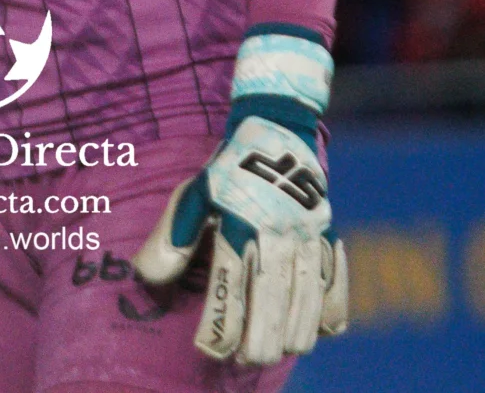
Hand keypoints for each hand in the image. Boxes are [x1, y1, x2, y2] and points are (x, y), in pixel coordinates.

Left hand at [131, 26, 348, 365]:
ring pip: (307, 304)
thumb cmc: (227, 168)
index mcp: (239, 225)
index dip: (221, 328)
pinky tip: (320, 328)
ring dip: (292, 333)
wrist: (276, 126)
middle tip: (246, 358)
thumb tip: (148, 279)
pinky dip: (330, 310)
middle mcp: (277, 236)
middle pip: (273, 307)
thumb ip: (171, 239)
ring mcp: (308, 237)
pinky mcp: (328, 235)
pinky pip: (336, 284)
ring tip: (277, 348)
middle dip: (259, 341)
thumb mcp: (192, 195)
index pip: (229, 291)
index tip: (211, 349)